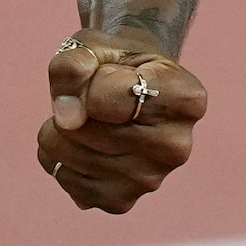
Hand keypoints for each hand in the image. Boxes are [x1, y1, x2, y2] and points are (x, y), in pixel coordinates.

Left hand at [37, 28, 207, 213]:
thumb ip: (73, 65)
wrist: (131, 86)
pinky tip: (81, 142)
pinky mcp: (121, 202)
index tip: (106, 71)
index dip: (89, 79)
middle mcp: (177, 147)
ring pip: (70, 155)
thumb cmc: (116, 61)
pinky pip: (65, 179)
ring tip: (84, 117)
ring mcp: (151, 180)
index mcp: (186, 99)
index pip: (109, 96)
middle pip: (86, 130)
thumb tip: (66, 117)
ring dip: (59, 130)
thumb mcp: (94, 44)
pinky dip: (58, 157)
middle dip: (71, 106)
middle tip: (93, 96)